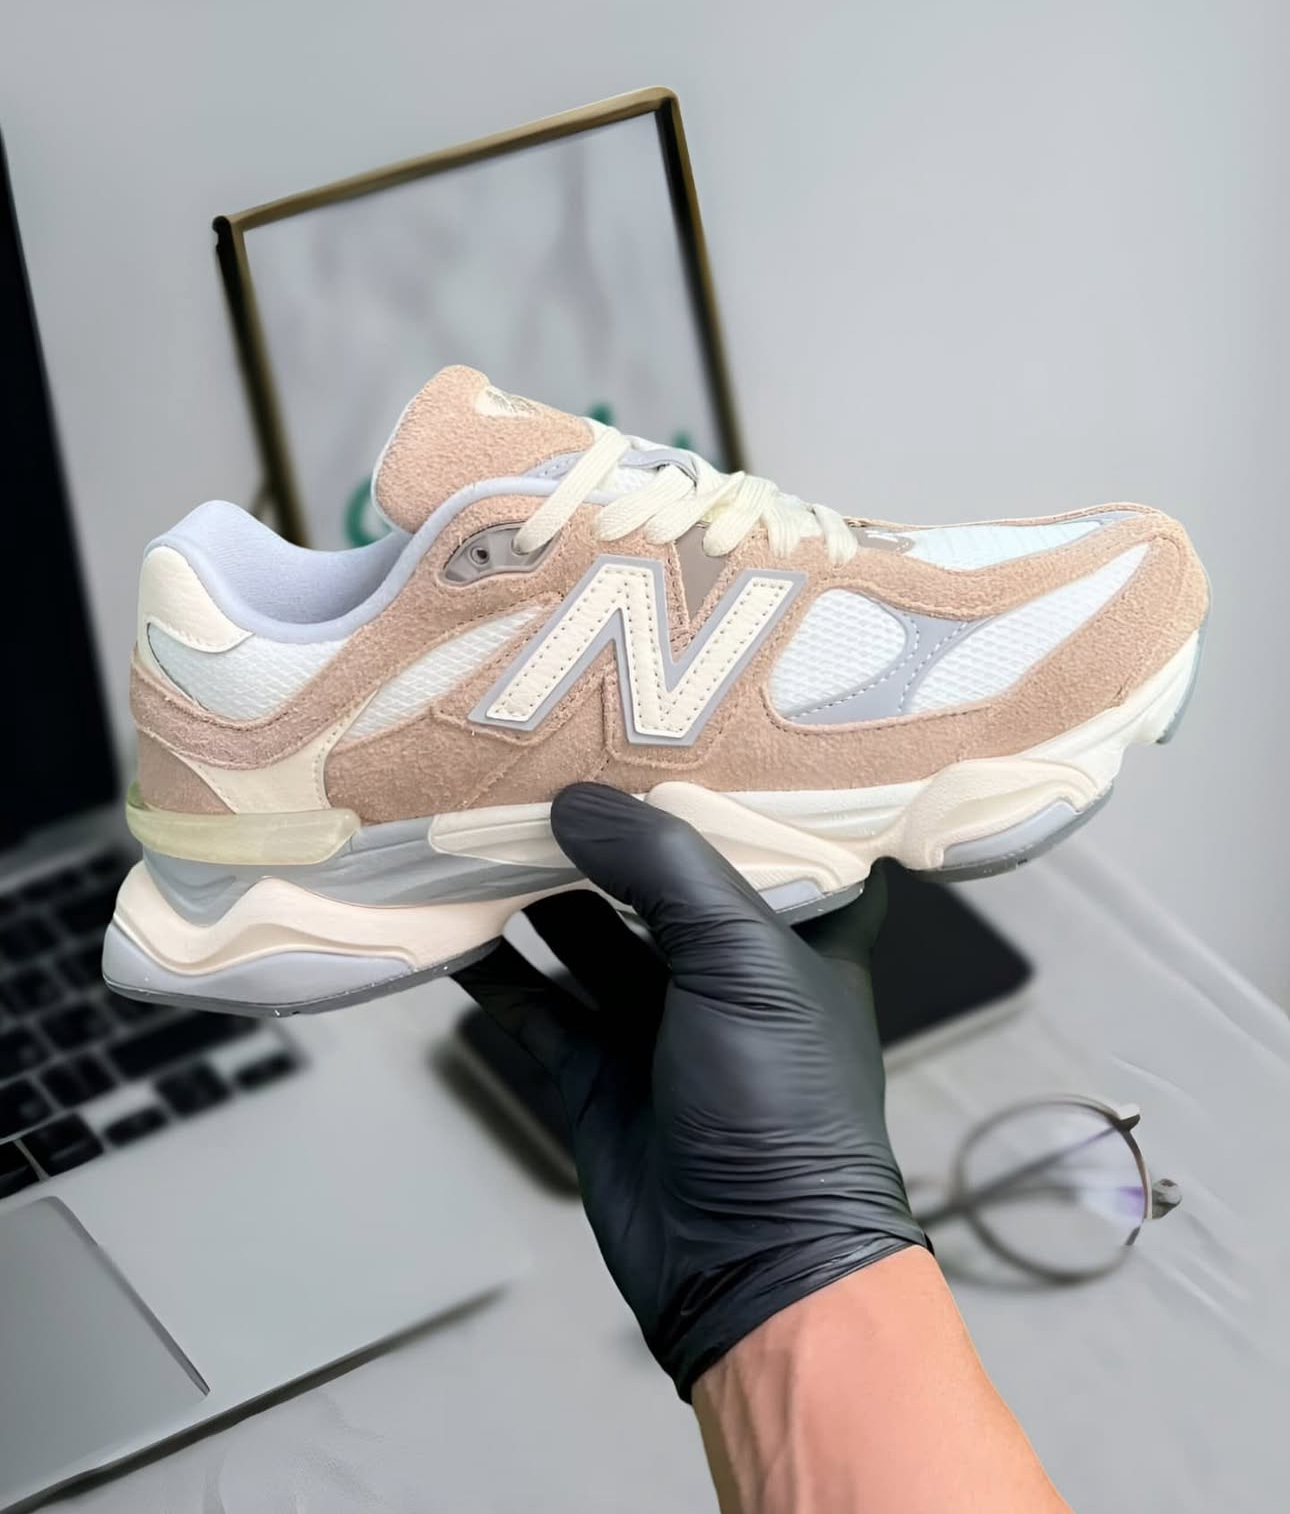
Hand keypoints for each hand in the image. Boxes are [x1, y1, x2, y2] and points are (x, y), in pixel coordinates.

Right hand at [454, 784, 927, 1398]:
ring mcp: (655, 1020)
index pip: (763, 829)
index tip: (661, 715)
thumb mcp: (745, 961)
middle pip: (650, 874)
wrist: (750, 1267)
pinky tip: (448, 923)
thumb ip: (662, 867)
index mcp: (796, 928)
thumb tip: (576, 801)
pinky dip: (491, 967)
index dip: (716, 777)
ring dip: (531, 888)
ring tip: (475, 824)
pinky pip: (532, 1002)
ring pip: (581, 931)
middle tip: (533, 760)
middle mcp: (725, 965)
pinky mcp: (595, 1071)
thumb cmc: (786, 1108)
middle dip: (596, 828)